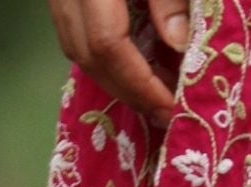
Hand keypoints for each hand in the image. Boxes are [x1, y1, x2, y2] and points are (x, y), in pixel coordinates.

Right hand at [46, 0, 192, 124]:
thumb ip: (168, 1)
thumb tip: (178, 44)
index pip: (107, 45)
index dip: (140, 84)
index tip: (171, 108)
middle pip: (87, 55)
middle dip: (128, 91)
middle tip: (165, 112)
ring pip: (75, 48)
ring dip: (113, 79)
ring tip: (153, 94)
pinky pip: (73, 32)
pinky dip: (102, 58)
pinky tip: (132, 66)